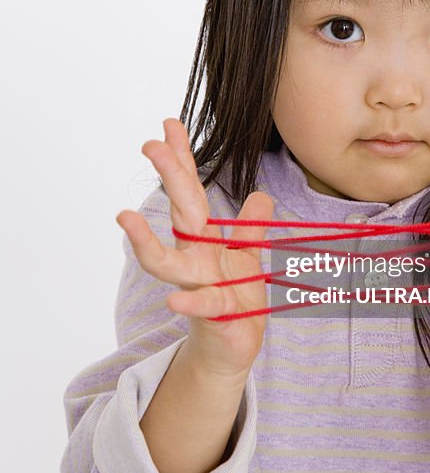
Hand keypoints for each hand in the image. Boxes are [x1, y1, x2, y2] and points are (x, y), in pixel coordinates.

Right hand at [116, 118, 273, 376]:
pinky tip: (172, 304)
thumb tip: (261, 194)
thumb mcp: (250, 256)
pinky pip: (201, 308)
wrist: (233, 348)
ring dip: (146, 243)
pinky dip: (189, 305)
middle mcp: (195, 257)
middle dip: (169, 177)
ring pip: (169, 263)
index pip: (191, 192)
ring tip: (125, 218)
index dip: (182, 159)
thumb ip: (251, 227)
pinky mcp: (213, 316)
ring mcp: (198, 285)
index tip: (169, 124)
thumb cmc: (237, 298)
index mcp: (206, 238)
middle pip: (180, 211)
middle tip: (150, 144)